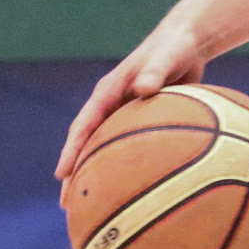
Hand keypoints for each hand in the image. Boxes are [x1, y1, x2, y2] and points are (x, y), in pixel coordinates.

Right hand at [55, 21, 207, 205]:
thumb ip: (155, 72)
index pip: (84, 125)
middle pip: (87, 143)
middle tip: (68, 204)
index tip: (61, 174)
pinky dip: (123, 167)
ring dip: (95, 174)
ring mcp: (124, 113)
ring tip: (90, 206)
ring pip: (104, 149)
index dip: (71, 150)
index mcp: (109, 91)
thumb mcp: (165, 58)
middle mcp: (111, 104)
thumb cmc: (175, 48)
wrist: (187, 42)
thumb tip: (144, 90)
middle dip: (75, 172)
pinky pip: (128, 147)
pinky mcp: (139, 119)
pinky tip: (131, 191)